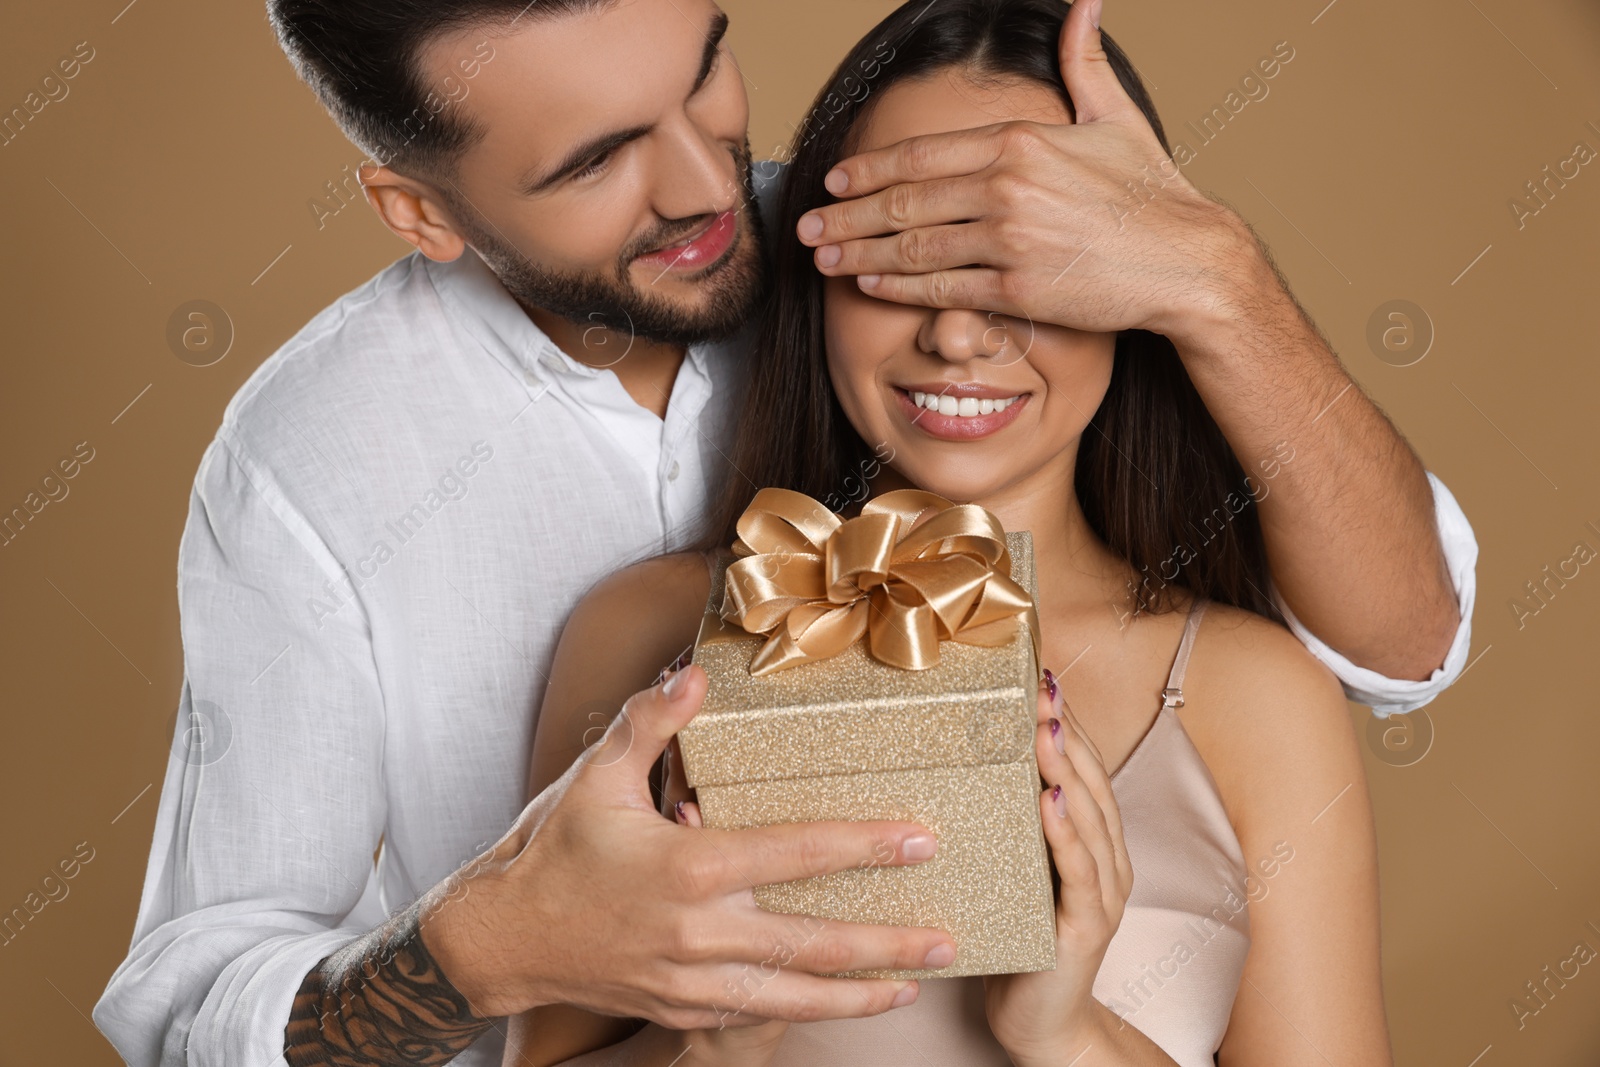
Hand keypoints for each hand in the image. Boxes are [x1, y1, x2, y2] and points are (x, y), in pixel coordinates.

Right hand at [419, 665, 955, 1024]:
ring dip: (861, 991)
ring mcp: (692, 980)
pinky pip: (758, 1016)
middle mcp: (699, 932)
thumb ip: (650, 723)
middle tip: (947, 938)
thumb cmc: (553, 853)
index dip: (864, 846)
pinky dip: (807, 1010)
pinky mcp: (682, 1007)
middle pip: (813, 943)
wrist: (503, 940)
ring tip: (916, 982)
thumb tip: (694, 675)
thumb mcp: (596, 777)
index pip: (796, 855)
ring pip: (794, 995)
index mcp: (689, 868)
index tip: (920, 840)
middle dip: (887, 943)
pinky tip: (843, 1001)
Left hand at [795, 0, 1257, 343]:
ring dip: (860, 254)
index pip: (922, 154)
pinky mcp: (1018, 288)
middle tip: (809, 227)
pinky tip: (870, 285)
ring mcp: (1010, 240)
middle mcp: (1007, 187)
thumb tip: (1085, 0)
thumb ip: (1082, 61)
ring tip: (825, 260)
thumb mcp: (1115, 116)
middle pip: (905, 201)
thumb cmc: (1152, 194)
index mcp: (1019, 142)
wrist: (1188, 261)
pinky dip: (900, 287)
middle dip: (847, 214)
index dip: (870, 168)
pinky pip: (943, 288)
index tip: (835, 178)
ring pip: (914, 247)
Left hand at [983, 675, 1133, 1062]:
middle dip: (1066, 730)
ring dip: (1067, 769)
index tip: (1040, 677)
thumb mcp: (1013, 871)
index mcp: (1090, 842)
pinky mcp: (1084, 928)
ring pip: (1089, 818)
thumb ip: (1005, 825)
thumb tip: (955, 765)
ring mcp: (1100, 894)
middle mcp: (1105, 860)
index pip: (1082, 769)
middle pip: (1090, 781)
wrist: (1043, 1025)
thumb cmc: (1021, 943)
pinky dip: (1066, 834)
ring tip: (1045, 727)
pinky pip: (1078, 873)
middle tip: (1042, 685)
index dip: (1066, 722)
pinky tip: (1051, 801)